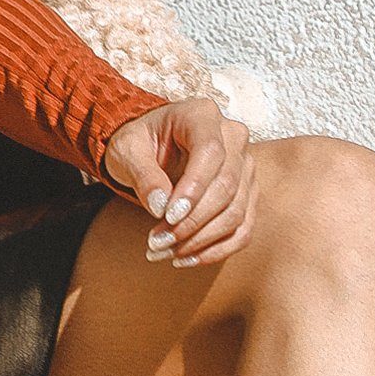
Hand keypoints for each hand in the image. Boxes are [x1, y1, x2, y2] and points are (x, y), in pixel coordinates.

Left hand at [101, 96, 256, 267]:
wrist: (149, 146)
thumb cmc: (137, 142)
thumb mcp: (127, 151)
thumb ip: (143, 174)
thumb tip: (160, 208)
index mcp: (202, 116)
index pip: (211, 153)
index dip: (194, 188)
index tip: (167, 216)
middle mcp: (233, 137)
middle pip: (227, 186)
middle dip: (192, 222)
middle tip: (156, 243)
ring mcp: (244, 166)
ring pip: (236, 211)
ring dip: (200, 240)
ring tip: (163, 252)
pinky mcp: (246, 193)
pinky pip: (243, 228)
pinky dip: (217, 249)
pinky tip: (185, 259)